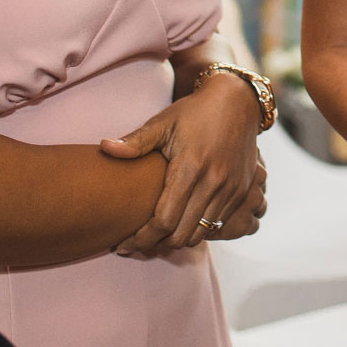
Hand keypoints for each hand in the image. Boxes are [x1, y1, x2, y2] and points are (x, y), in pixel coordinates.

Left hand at [101, 74, 263, 256]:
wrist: (239, 101)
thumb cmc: (196, 111)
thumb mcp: (164, 122)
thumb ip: (136, 141)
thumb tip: (104, 147)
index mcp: (191, 167)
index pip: (163, 220)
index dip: (141, 239)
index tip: (123, 245)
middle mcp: (213, 182)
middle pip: (180, 235)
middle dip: (155, 245)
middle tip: (136, 243)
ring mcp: (231, 189)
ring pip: (200, 234)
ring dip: (177, 240)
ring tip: (157, 236)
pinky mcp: (242, 191)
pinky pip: (218, 225)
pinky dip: (198, 230)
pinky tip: (182, 223)